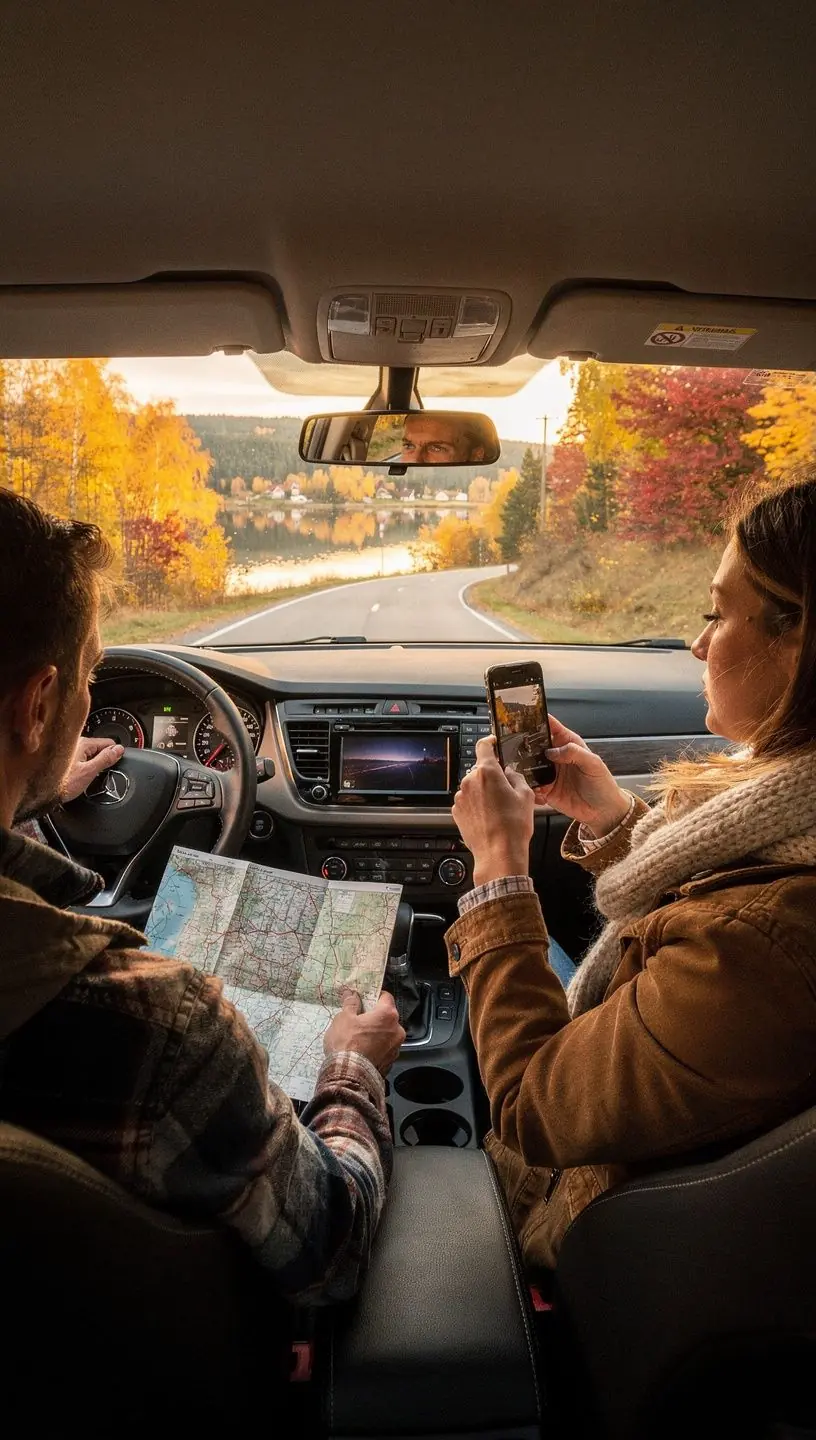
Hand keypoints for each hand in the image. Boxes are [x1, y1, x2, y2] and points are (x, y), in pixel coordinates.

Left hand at [60, 736, 124, 802]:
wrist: (41, 793)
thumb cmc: (61, 784)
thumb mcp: (88, 773)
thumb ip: (105, 759)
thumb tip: (119, 749)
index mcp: (82, 743)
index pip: (108, 743)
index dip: (113, 755)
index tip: (111, 766)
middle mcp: (74, 742)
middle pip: (98, 748)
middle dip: (101, 760)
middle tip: (94, 774)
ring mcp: (69, 749)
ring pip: (89, 754)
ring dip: (91, 764)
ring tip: (84, 776)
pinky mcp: (64, 757)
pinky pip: (81, 758)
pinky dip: (82, 766)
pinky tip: (76, 775)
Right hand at [324, 989, 405, 1074]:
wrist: (349, 1076)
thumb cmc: (347, 1044)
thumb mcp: (343, 1018)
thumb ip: (350, 1003)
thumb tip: (351, 994)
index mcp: (388, 1015)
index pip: (385, 997)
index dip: (373, 996)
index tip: (363, 998)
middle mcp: (397, 1030)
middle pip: (387, 1017)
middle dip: (374, 1017)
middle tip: (357, 1019)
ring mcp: (396, 1047)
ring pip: (386, 1034)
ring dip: (376, 1033)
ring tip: (358, 1038)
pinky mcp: (391, 1062)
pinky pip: (384, 1049)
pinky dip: (376, 1048)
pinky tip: (362, 1051)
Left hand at [453, 737, 534, 885]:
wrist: (499, 854)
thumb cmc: (513, 826)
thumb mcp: (526, 795)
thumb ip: (516, 777)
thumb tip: (510, 773)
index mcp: (487, 772)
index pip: (483, 746)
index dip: (489, 742)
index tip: (493, 742)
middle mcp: (469, 781)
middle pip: (480, 770)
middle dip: (492, 776)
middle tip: (507, 790)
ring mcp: (461, 797)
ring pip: (474, 787)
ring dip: (484, 792)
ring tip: (500, 809)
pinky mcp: (457, 812)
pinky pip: (468, 801)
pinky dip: (477, 805)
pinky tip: (490, 817)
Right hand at [531, 714, 630, 834]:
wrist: (603, 812)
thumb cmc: (603, 785)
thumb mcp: (593, 764)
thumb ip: (574, 752)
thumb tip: (552, 751)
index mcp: (568, 744)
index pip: (551, 726)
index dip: (538, 720)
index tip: (525, 717)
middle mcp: (557, 757)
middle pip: (535, 744)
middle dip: (524, 744)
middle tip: (513, 745)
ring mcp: (550, 773)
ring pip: (529, 765)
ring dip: (524, 766)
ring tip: (519, 768)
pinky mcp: (546, 790)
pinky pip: (532, 785)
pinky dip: (528, 786)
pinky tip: (532, 788)